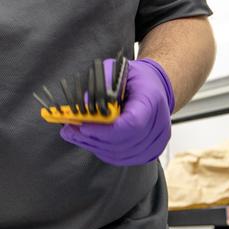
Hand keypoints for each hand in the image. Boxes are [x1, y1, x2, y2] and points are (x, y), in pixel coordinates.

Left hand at [59, 58, 173, 165]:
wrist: (154, 87)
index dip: (105, 130)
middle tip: (70, 129)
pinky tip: (90, 141)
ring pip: (120, 153)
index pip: (132, 124)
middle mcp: (158, 123)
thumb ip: (100, 85)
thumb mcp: (115, 70)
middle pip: (123, 142)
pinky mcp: (149, 152)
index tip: (83, 126)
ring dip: (94, 146)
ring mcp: (155, 141)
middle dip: (93, 138)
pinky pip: (121, 158)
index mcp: (151, 99)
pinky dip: (102, 151)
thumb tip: (84, 104)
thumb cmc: (135, 78)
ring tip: (75, 135)